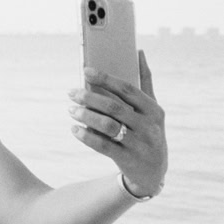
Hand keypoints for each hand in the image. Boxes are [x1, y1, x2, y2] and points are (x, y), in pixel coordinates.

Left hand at [68, 50, 167, 196]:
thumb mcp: (152, 109)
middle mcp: (149, 126)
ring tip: (71, 110)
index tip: (85, 70)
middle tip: (71, 93)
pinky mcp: (127, 160)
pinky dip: (86, 136)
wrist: (153, 171)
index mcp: (154, 109)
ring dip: (86, 116)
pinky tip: (74, 129)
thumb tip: (138, 52)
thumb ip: (145, 81)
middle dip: (89, 98)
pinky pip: (103, 146)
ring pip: (107, 126)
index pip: (127, 89)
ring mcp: (139, 144)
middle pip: (114, 107)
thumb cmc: (148, 131)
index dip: (105, 78)